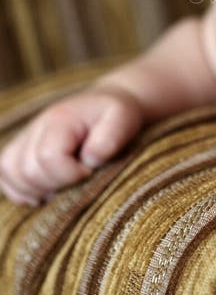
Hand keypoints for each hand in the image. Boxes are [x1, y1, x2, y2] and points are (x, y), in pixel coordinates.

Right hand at [0, 85, 143, 204]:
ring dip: (36, 189)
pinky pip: (6, 173)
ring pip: (11, 173)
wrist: (106, 103)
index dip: (71, 174)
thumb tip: (89, 161)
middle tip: (80, 178)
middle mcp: (36, 126)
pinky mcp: (22, 148)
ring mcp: (26, 137)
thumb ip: (110, 140)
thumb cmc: (116, 114)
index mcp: (60, 119)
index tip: (91, 170)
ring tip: (63, 187)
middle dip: (56, 184)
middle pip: (27, 170)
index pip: (49, 157)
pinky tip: (44, 191)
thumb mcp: (124, 120)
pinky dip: (21, 188)